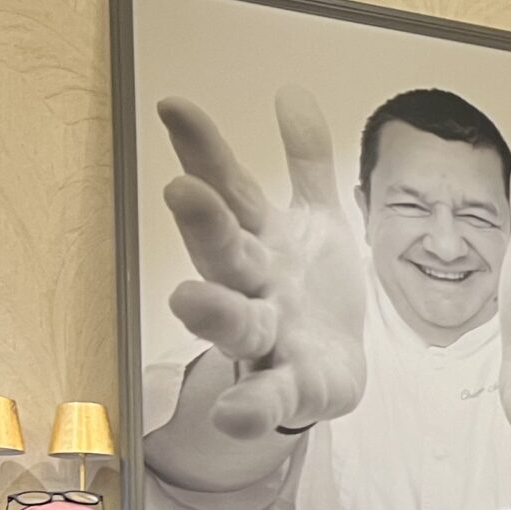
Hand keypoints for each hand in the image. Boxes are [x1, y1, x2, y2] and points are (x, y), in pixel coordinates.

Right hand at [157, 89, 370, 437]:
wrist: (335, 367)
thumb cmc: (311, 291)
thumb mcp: (316, 222)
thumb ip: (306, 163)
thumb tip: (291, 94)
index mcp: (259, 243)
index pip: (230, 190)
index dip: (204, 150)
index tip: (175, 107)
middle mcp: (253, 288)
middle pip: (224, 253)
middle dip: (205, 225)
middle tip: (183, 192)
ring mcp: (269, 340)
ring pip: (236, 324)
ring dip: (213, 312)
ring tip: (189, 300)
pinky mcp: (291, 387)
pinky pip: (266, 399)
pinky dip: (249, 407)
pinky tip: (232, 415)